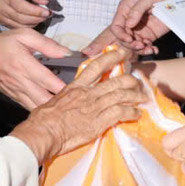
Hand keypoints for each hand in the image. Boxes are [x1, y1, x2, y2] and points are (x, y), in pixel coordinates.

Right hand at [0, 0, 51, 27]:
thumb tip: (45, 2)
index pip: (23, 8)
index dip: (37, 12)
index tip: (48, 12)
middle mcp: (1, 7)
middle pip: (22, 18)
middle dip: (37, 18)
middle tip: (48, 15)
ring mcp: (0, 15)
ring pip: (20, 25)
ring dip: (33, 23)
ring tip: (42, 17)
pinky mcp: (1, 20)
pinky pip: (16, 27)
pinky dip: (27, 26)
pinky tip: (33, 20)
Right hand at [0, 29, 68, 109]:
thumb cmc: (3, 44)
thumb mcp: (25, 36)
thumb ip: (47, 44)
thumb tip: (66, 52)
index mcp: (25, 64)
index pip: (48, 80)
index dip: (64, 87)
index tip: (78, 89)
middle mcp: (21, 81)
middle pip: (44, 99)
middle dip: (60, 103)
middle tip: (75, 102)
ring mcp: (16, 91)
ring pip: (37, 107)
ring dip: (51, 109)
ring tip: (66, 108)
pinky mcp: (13, 97)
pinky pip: (29, 107)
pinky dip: (40, 110)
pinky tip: (51, 109)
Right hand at [10, 47, 146, 162]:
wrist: (43, 133)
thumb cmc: (43, 120)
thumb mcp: (54, 102)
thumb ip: (65, 98)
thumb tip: (66, 99)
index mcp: (76, 87)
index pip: (96, 66)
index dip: (111, 57)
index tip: (121, 52)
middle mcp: (88, 94)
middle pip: (116, 81)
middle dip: (130, 79)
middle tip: (138, 80)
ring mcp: (94, 107)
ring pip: (121, 95)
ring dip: (135, 96)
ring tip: (142, 98)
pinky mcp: (99, 122)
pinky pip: (120, 113)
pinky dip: (131, 113)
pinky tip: (136, 114)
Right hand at [106, 0, 176, 52]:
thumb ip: (137, 10)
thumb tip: (128, 24)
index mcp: (126, 9)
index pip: (116, 26)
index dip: (120, 35)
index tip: (130, 39)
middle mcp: (130, 20)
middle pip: (123, 37)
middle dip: (130, 44)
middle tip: (141, 45)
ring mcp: (138, 29)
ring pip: (132, 44)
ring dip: (139, 49)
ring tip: (149, 48)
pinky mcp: (148, 35)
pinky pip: (143, 46)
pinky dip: (147, 50)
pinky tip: (154, 49)